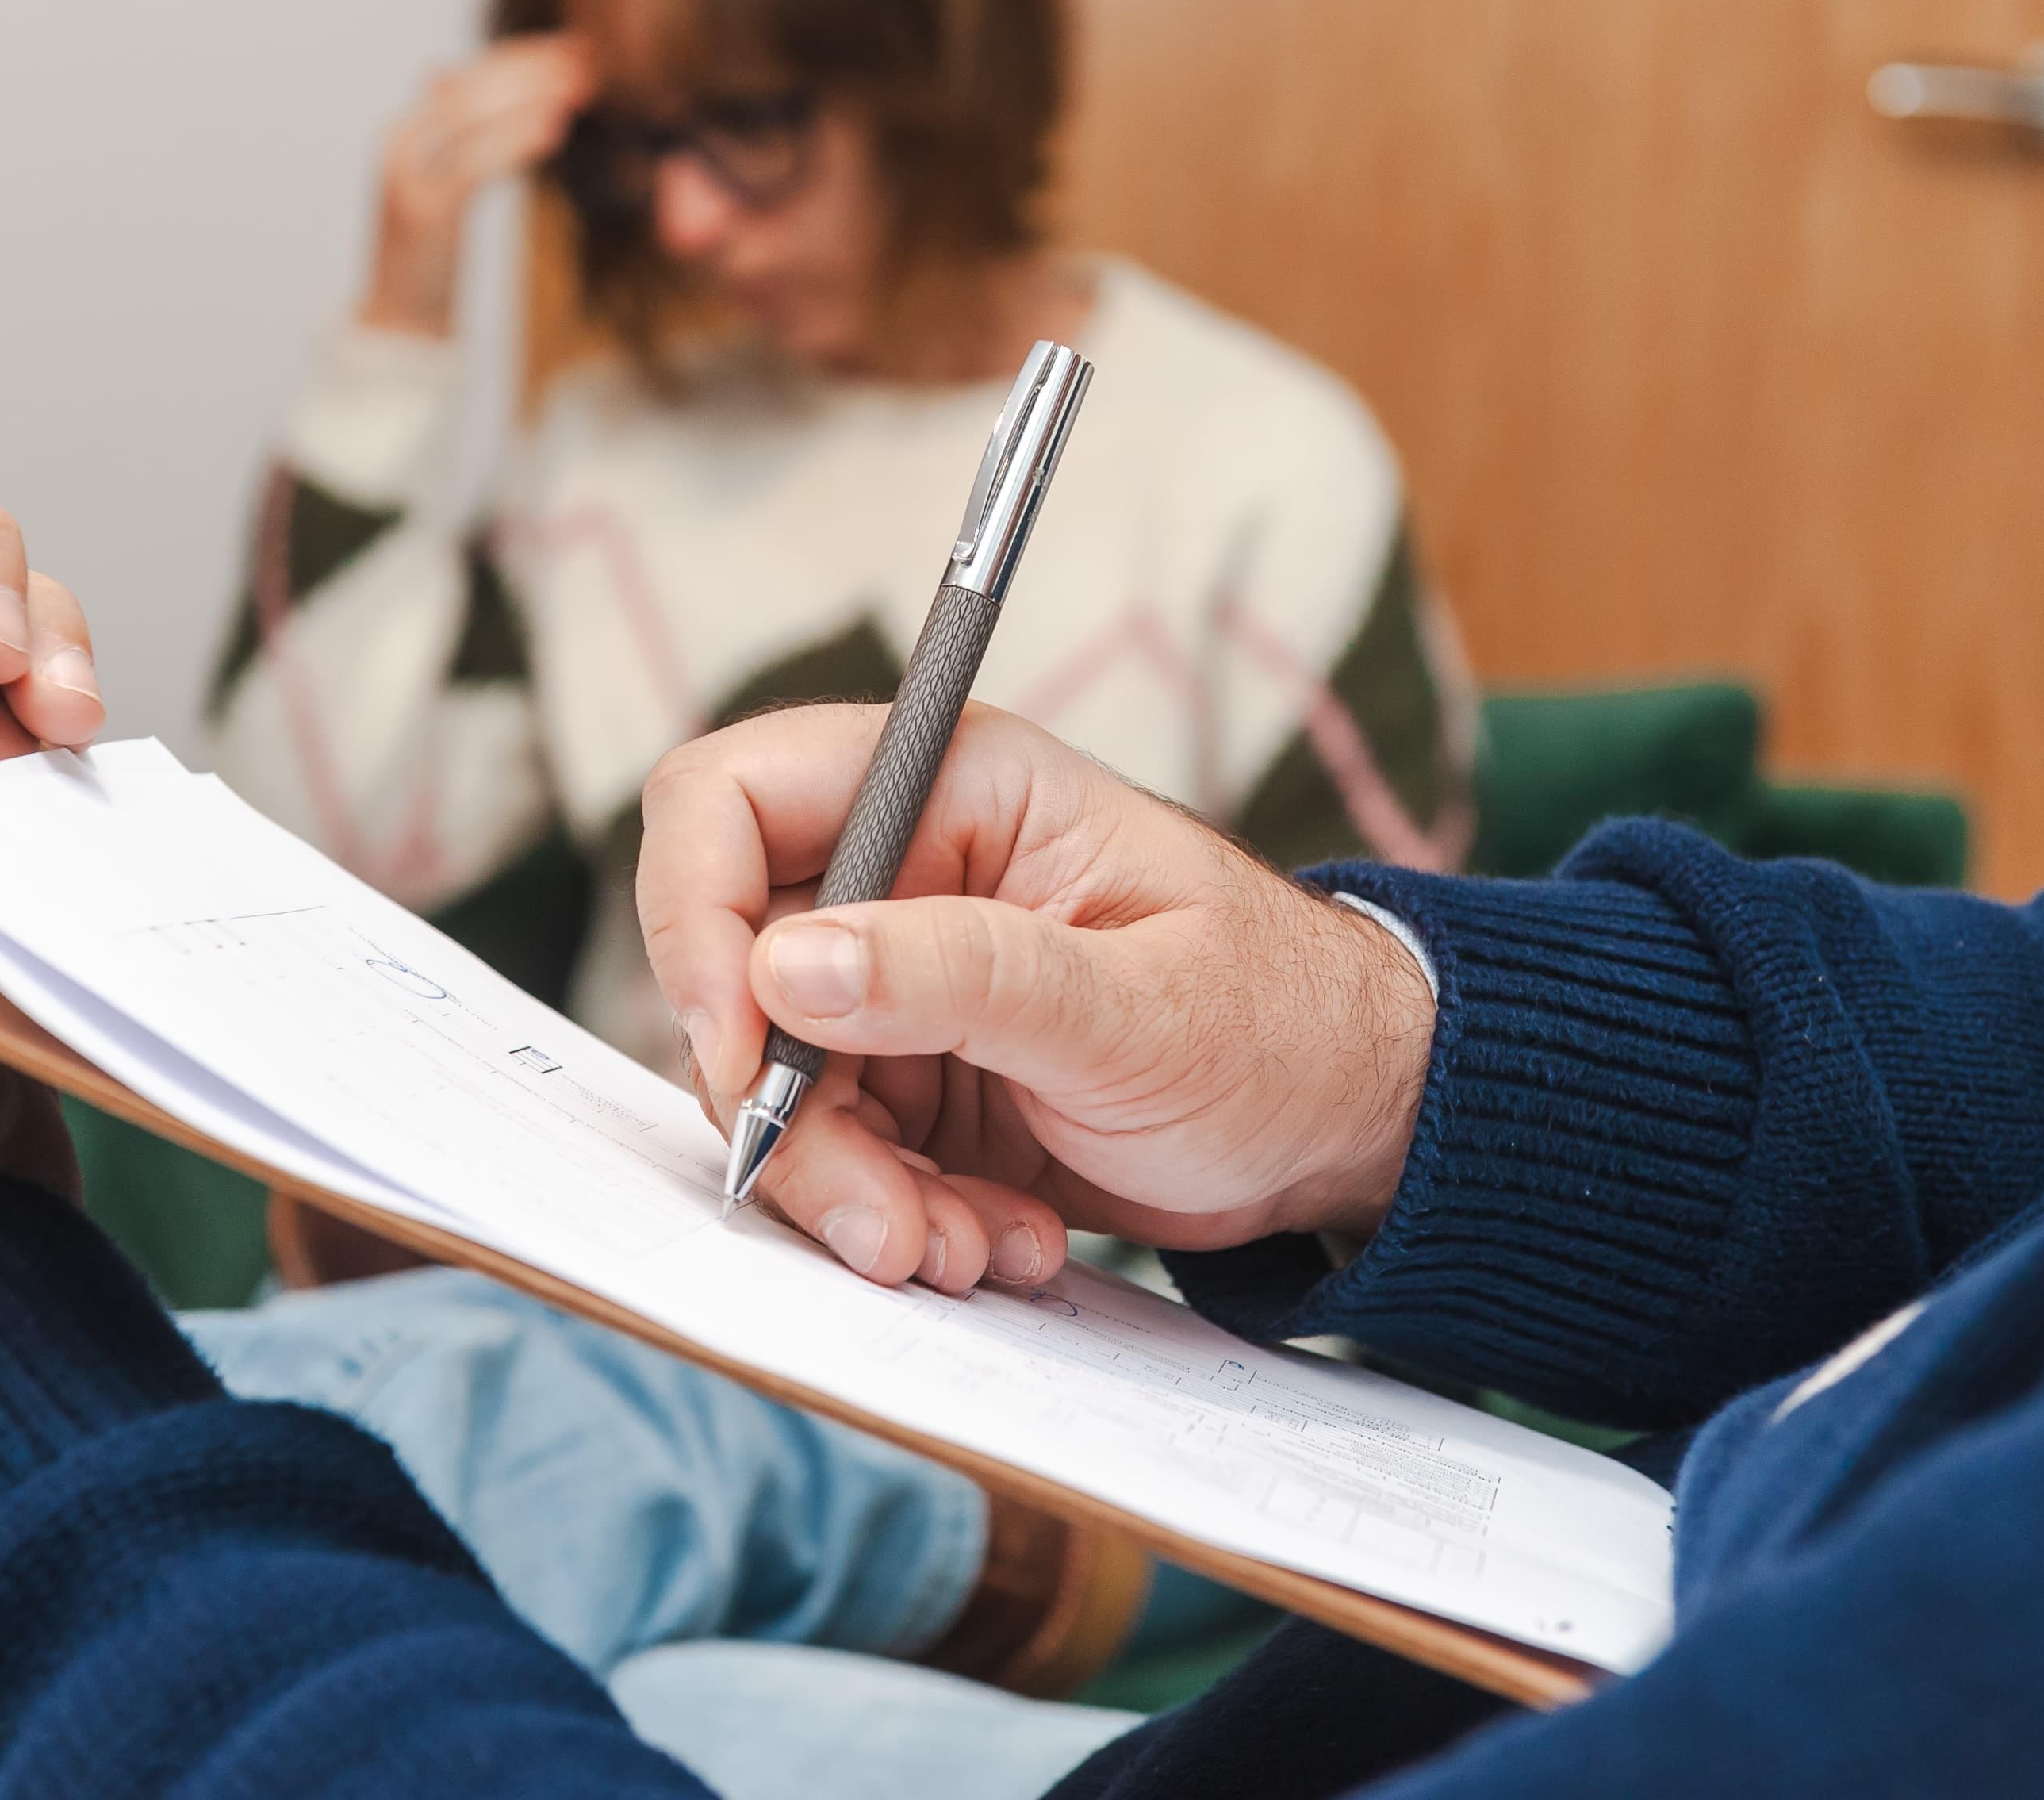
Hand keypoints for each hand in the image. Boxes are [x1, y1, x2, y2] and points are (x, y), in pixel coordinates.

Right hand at [359, 33, 596, 338]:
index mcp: (407, 132)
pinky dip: (516, 140)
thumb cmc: (433, 259)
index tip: (573, 47)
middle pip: (472, 88)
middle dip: (532, 68)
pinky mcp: (424, 211)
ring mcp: (407, 176)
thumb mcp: (446, 187)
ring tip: (581, 87)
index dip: (522, 56)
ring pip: (472, 116)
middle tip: (588, 57)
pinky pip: (476, 162)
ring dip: (532, 96)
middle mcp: (400, 144)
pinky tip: (556, 129)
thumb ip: (456, 137)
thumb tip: (443, 74)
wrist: (400, 326)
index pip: (469, 76)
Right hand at [638, 705, 1434, 1293]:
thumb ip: (959, 977)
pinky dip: (900, 1220)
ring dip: (853, 1194)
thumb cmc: (1279, 1024)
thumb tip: (783, 965)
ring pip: (778, 1089)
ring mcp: (898, 986)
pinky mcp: (912, 1084)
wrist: (1349, 1126)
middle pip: (736, 977)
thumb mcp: (1132, 1006)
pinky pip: (838, 1157)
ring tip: (969, 1253)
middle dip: (793, 1118)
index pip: (732, 801)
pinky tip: (1001, 1245)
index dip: (694, 916)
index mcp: (951, 791)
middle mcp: (900, 877)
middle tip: (882, 1223)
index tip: (739, 1048)